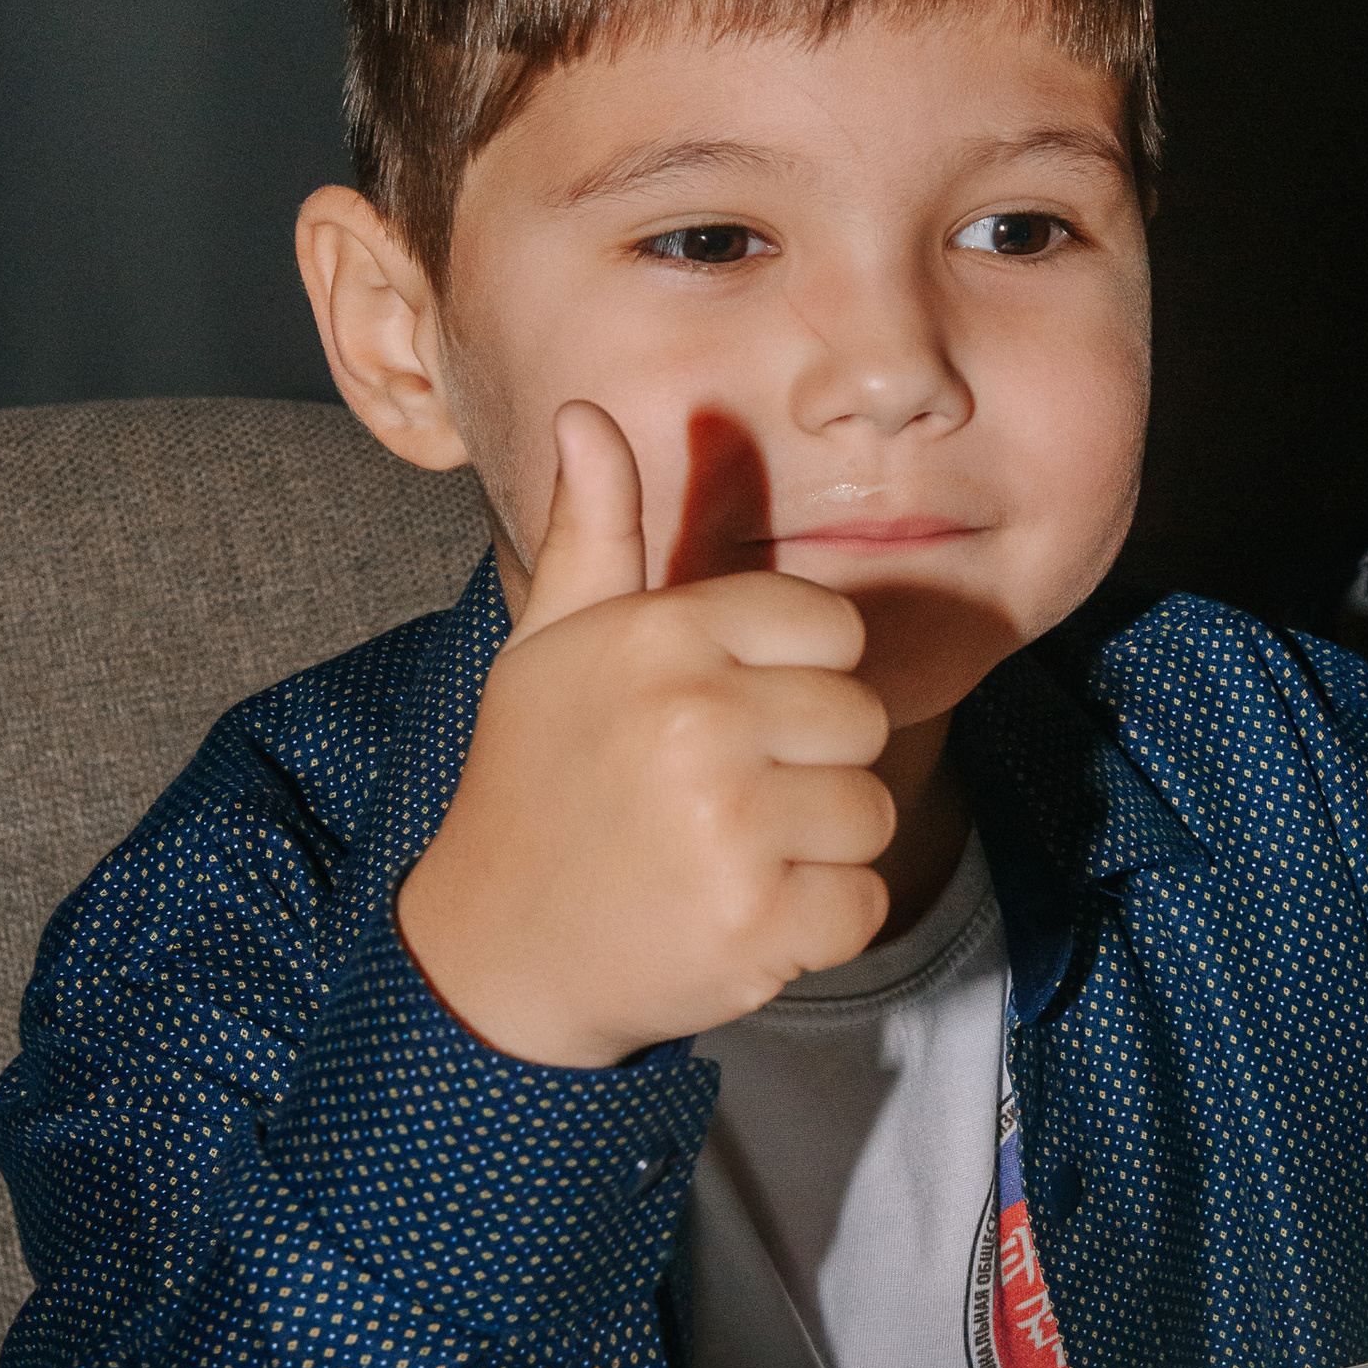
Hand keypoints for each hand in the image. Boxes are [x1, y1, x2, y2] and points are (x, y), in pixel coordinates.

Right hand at [397, 402, 895, 1065]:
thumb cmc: (535, 782)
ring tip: (728, 857)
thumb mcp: (550, 646)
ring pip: (873, 814)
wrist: (494, 954)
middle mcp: (697, 720)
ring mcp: (730, 827)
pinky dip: (818, 924)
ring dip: (818, 849)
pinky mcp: (757, 925)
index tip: (729, 719)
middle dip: (812, 765)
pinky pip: (862, 905)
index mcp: (662, 638)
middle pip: (862, 720)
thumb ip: (594, 530)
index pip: (830, 628)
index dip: (793, 678)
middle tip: (723, 801)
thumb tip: (586, 413)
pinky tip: (741, 918)